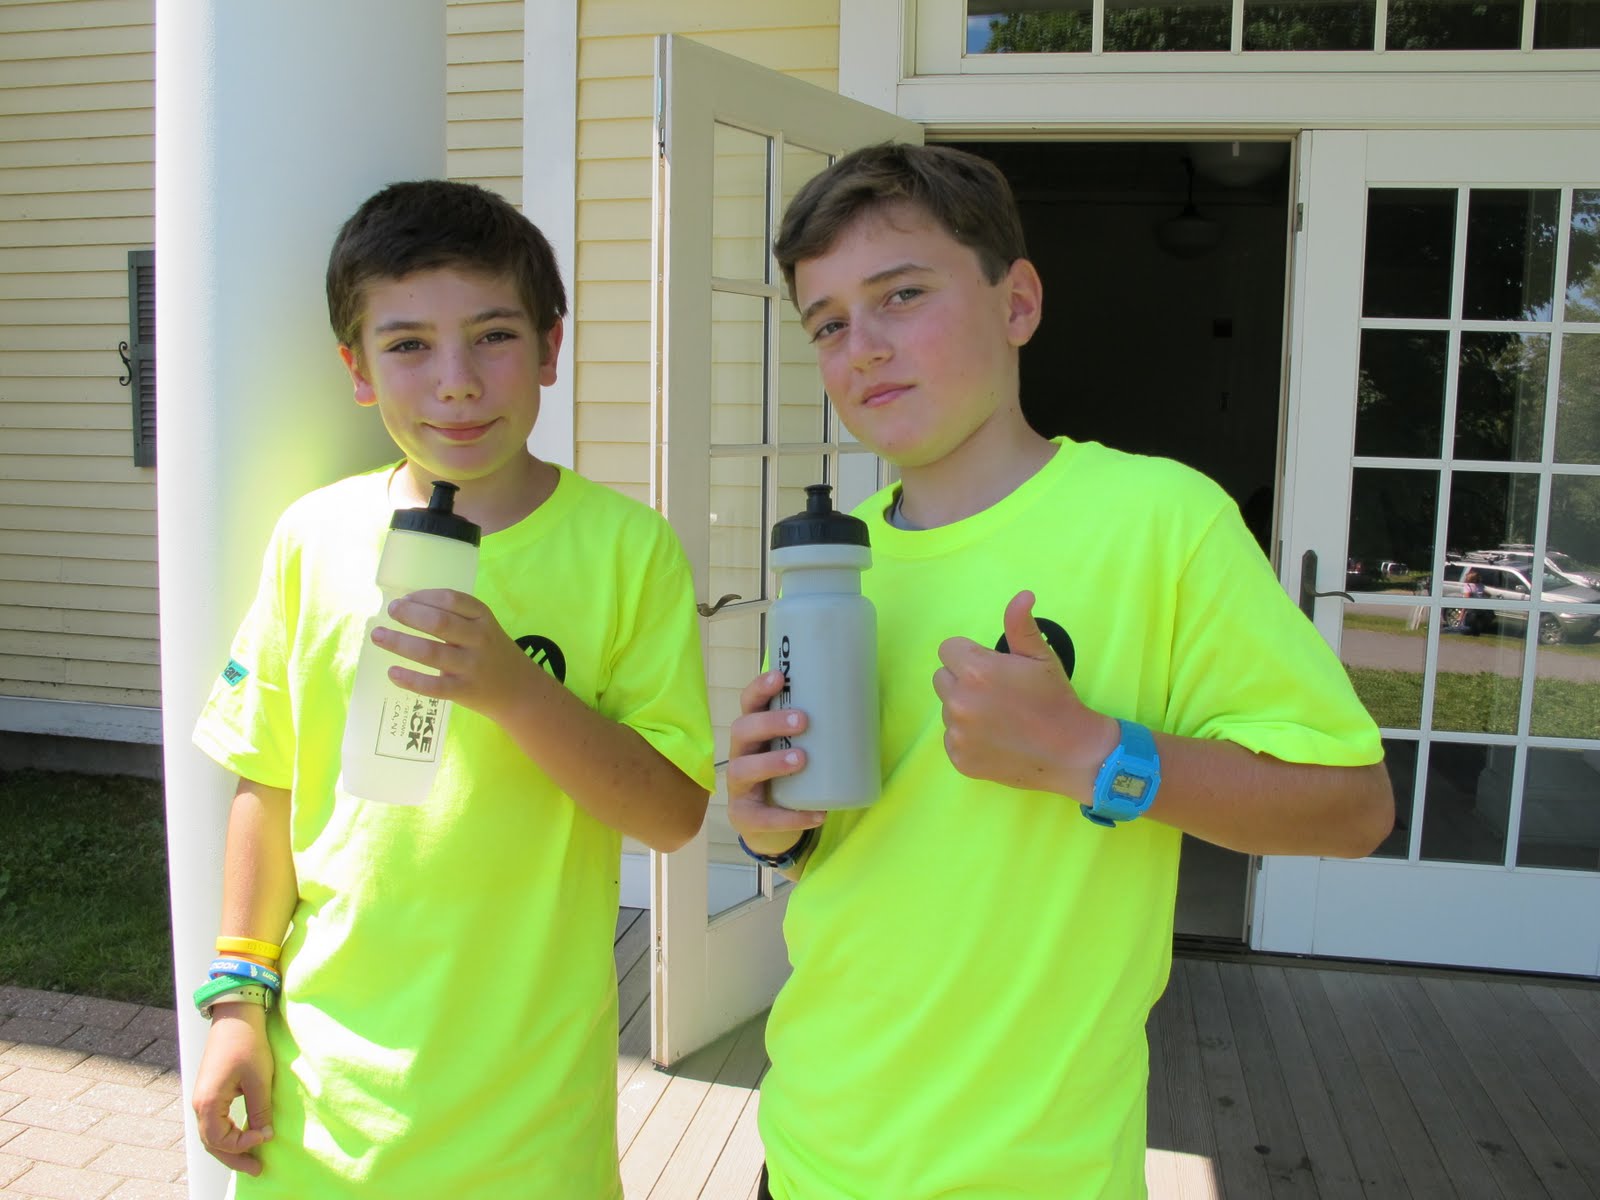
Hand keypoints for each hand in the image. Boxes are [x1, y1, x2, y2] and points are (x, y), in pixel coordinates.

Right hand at [191, 1005, 273, 1174]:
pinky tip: (244, 1136)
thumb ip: (259, 1110)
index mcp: (207, 1103)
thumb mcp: (259, 1080)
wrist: (236, 1015)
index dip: (243, 1145)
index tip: (266, 1136)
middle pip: (212, 1142)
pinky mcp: (210, 1091)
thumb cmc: (247, 1043)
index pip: (220, 1140)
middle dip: (234, 1157)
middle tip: (257, 1169)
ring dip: (231, 1147)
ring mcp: (202, 1098)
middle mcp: (199, 1104)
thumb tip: (264, 1135)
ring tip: (251, 1160)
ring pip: (212, 1134)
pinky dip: (228, 1133)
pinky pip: (215, 1121)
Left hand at [371, 589, 544, 723]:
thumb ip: (455, 618)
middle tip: (390, 612)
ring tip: (378, 636)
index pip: (451, 600)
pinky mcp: (464, 691)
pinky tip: (392, 673)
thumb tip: (407, 608)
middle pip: (438, 623)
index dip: (423, 597)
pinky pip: (433, 686)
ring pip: (430, 653)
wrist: (520, 690)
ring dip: (399, 643)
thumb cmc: (493, 653)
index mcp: (483, 618)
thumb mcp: (484, 627)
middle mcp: (479, 639)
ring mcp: (471, 666)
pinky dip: (410, 680)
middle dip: (409, 615)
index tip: (403, 598)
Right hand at [725, 670, 826, 857]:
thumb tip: (867, 705)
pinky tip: (816, 814)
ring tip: (801, 759)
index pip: (749, 704)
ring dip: (772, 762)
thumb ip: (819, 732)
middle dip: (770, 722)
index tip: (780, 676)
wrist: (772, 826)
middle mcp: (741, 755)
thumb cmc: (790, 777)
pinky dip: (790, 817)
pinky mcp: (745, 816)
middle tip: (803, 720)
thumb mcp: (800, 750)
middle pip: (742, 730)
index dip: (759, 689)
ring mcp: (739, 787)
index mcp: (755, 733)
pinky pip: (764, 817)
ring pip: (742, 769)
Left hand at [933, 590, 1117, 793]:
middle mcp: (959, 701)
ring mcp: (957, 733)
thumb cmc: (1055, 699)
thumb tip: (1022, 595)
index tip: (992, 668)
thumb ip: (1020, 625)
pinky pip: (952, 738)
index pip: (948, 650)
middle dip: (963, 680)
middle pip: (943, 678)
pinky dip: (968, 738)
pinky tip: (996, 738)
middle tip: (996, 692)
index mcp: (975, 671)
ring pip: (947, 709)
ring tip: (999, 717)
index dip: (969, 656)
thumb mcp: (1040, 656)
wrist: (1070, 752)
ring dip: (965, 709)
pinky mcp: (959, 758)